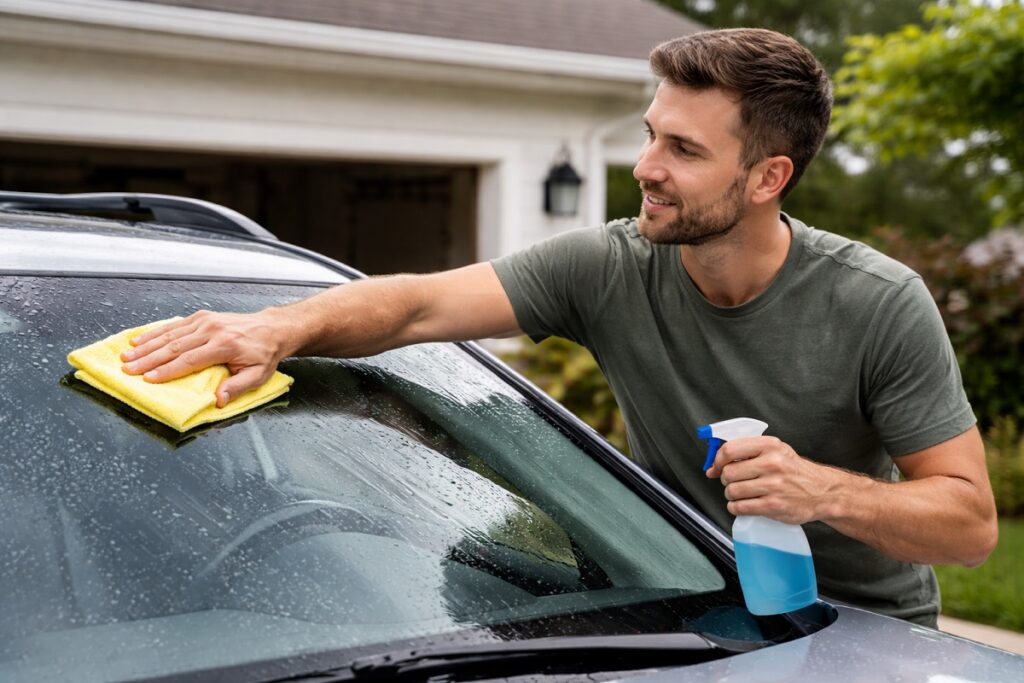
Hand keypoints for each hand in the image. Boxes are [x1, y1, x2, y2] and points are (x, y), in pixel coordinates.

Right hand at [120, 309, 286, 407]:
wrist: (272, 328)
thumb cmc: (264, 354)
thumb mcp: (258, 375)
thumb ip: (237, 387)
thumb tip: (218, 400)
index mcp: (225, 345)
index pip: (189, 360)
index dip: (167, 370)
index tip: (148, 378)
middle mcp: (212, 330)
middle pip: (174, 346)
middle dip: (148, 359)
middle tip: (128, 369)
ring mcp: (205, 321)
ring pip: (170, 334)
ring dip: (146, 346)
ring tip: (127, 355)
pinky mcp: (201, 316)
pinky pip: (174, 325)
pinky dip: (155, 332)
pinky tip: (139, 340)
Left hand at [704, 436, 836, 523]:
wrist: (822, 491)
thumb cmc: (793, 471)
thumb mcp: (775, 451)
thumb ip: (745, 453)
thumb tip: (712, 467)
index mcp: (770, 446)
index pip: (730, 449)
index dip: (717, 460)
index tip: (716, 467)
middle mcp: (772, 463)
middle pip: (728, 472)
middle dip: (726, 480)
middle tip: (734, 482)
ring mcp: (773, 485)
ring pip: (732, 491)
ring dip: (731, 495)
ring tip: (742, 494)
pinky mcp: (774, 505)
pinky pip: (740, 507)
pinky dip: (736, 508)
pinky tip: (744, 505)